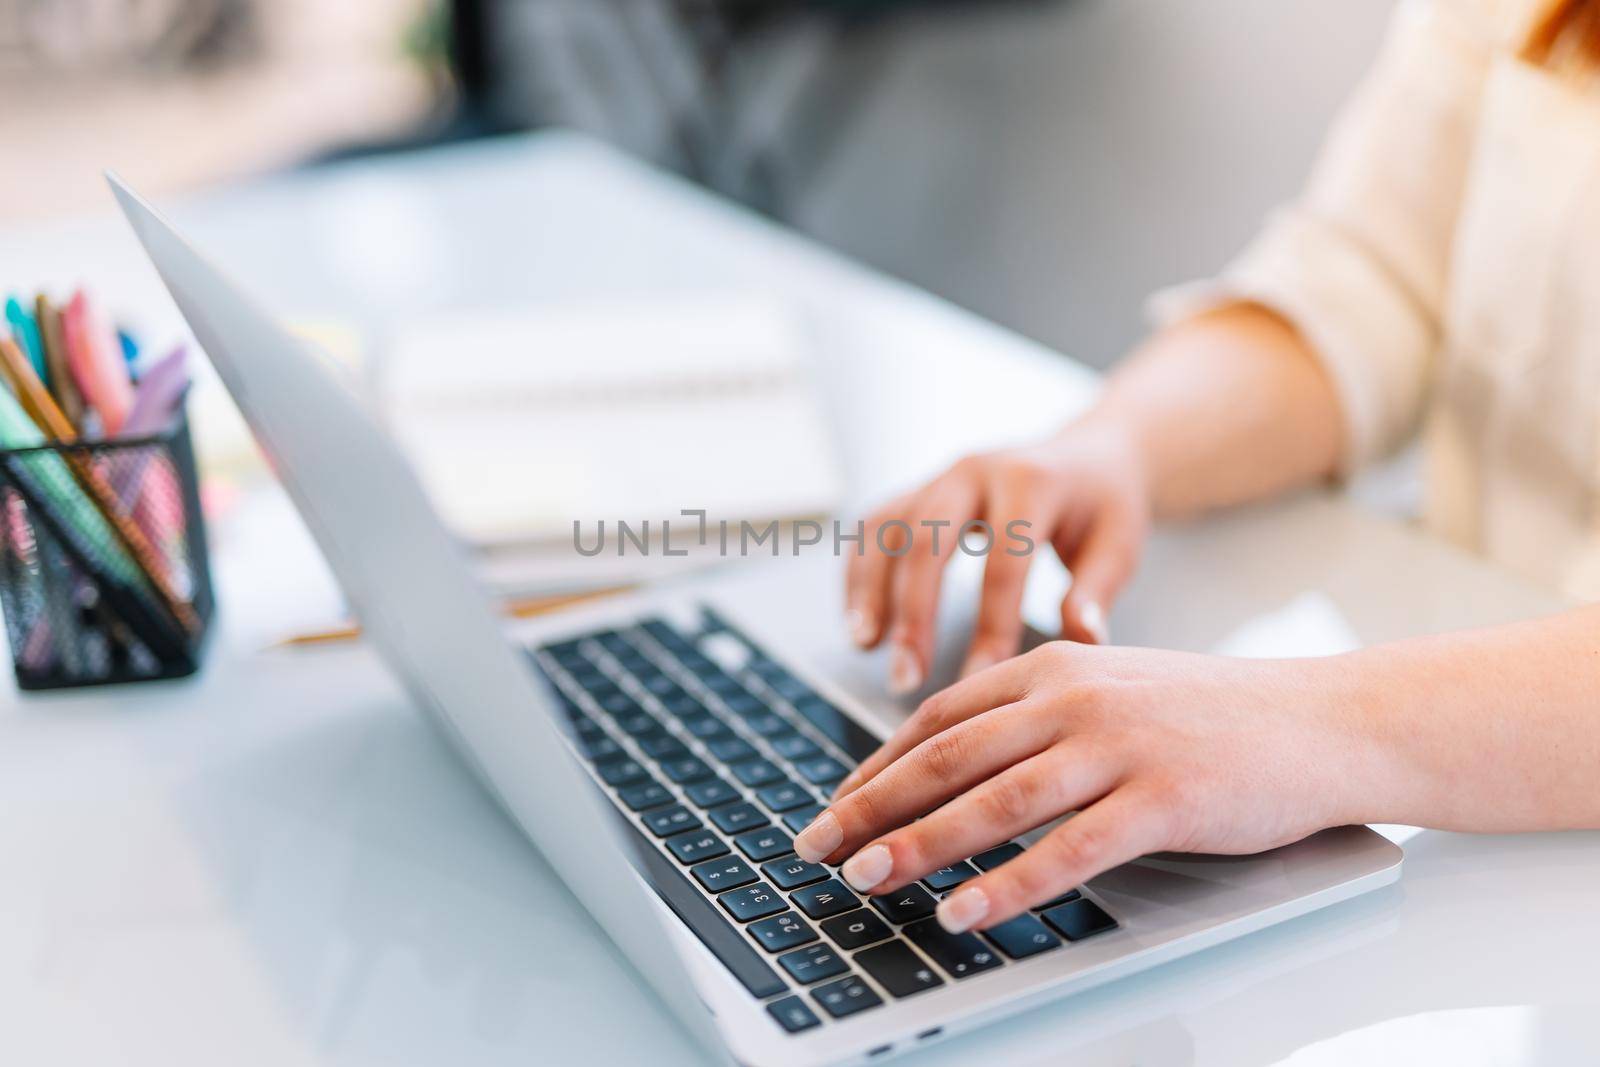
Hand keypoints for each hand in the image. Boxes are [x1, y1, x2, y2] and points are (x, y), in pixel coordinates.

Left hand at [793, 641, 1377, 932]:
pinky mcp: (1163, 798)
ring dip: (919, 844)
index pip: (938, 719)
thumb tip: (954, 765)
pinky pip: (1069, 850)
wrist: (1322, 719)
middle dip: (871, 806)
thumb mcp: (1110, 690)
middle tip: (818, 849)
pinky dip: (1009, 885)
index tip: (835, 807)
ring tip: (866, 881)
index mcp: (1052, 668)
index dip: (876, 766)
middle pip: (948, 757)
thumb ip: (1035, 716)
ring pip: (995, 799)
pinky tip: (964, 912)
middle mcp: (1075, 698)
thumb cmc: (1210, 714)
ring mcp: (1118, 746)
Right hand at [845, 418, 1150, 694]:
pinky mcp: (919, 488)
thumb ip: (1095, 592)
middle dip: (913, 613)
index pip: (1002, 565)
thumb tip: (1082, 642)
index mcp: (1031, 483)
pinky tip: (860, 622)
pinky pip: (873, 527)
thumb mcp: (1119, 544)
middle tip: (907, 678)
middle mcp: (976, 470)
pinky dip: (859, 573)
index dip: (989, 627)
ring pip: (887, 529)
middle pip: (926, 541)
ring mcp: (940, 475)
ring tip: (866, 647)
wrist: (1090, 451)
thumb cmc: (1104, 506)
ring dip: (870, 590)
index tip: (979, 681)